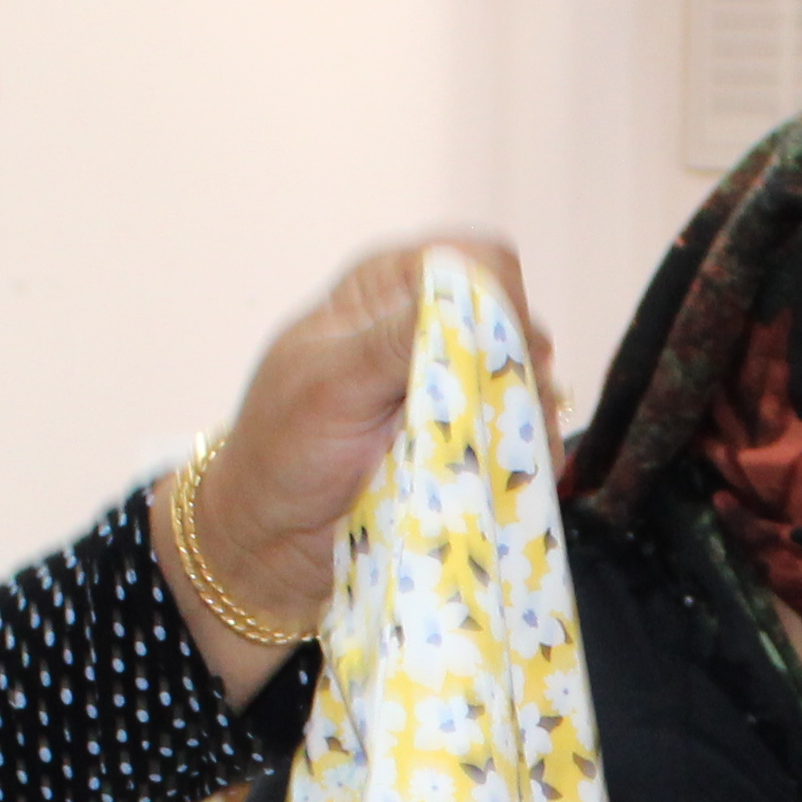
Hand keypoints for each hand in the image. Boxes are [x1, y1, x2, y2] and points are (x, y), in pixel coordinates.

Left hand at [179, 236, 539, 649]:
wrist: (272, 540)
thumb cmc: (280, 452)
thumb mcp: (326, 387)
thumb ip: (391, 341)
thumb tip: (464, 300)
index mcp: (387, 289)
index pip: (474, 261)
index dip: (498, 298)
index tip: (496, 351)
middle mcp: (427, 326)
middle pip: (514, 320)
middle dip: (519, 364)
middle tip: (500, 412)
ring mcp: (453, 385)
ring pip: (529, 378)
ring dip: (527, 413)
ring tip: (507, 451)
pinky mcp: (468, 438)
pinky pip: (524, 431)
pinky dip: (528, 451)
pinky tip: (517, 472)